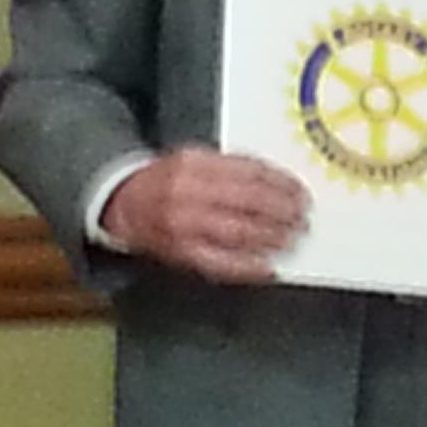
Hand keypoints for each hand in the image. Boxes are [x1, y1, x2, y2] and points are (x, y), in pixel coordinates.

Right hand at [101, 145, 307, 283]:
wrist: (124, 202)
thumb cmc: (168, 180)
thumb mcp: (197, 159)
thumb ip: (234, 167)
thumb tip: (279, 183)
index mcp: (196, 163)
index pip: (249, 172)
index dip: (281, 183)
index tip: (300, 192)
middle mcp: (189, 192)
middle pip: (247, 201)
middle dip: (282, 211)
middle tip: (303, 217)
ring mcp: (183, 225)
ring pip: (237, 233)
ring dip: (271, 238)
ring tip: (293, 239)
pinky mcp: (180, 253)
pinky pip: (218, 263)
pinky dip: (246, 267)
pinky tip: (267, 268)